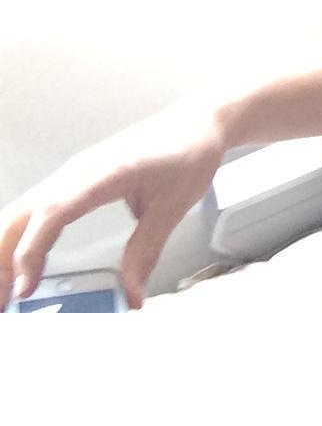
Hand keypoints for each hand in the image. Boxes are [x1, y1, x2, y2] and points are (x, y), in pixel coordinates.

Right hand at [0, 104, 229, 310]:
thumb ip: (147, 251)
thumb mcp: (173, 206)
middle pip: (22, 215)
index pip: (53, 212)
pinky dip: (22, 237)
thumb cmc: (189, 154)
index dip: (32, 251)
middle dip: (4, 260)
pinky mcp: (76, 177)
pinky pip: (38, 207)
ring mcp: (74, 172)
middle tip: (3, 305)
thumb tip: (132, 299)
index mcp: (104, 173)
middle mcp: (79, 171)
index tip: (23, 290)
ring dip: (7, 250)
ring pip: (23, 211)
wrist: (198, 120)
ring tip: (6, 293)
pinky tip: (25, 264)